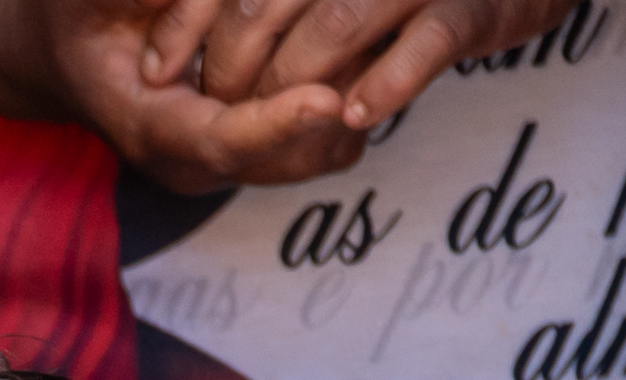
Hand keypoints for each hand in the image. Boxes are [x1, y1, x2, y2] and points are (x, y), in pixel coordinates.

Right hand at [45, 1, 363, 190]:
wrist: (67, 55)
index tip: (326, 98)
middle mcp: (193, 160)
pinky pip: (321, 141)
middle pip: (284, 160)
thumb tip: (186, 0)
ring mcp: (229, 160)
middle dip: (336, 114)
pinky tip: (365, 54)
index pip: (221, 141)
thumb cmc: (75, 18)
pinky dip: (350, 100)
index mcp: (150, 128)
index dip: (277, 124)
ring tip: (378, 44)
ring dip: (352, 106)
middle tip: (380, 49)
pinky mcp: (255, 149)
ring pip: (314, 156)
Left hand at [148, 0, 576, 129]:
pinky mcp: (471, 6)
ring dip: (293, 83)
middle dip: (232, 65)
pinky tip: (353, 118)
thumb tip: (195, 59)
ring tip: (272, 121)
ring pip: (337, 23)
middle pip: (269, 0)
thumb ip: (280, 9)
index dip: (185, 22)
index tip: (154, 72)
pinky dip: (387, 81)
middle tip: (218, 110)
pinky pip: (428, 40)